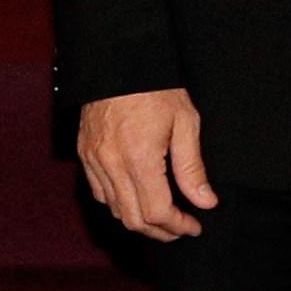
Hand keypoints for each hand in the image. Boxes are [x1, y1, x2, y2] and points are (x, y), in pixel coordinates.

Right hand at [74, 86, 214, 240]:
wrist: (118, 58)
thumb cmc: (155, 86)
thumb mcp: (185, 122)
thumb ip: (192, 167)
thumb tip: (205, 202)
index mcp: (139, 157)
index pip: (157, 212)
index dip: (178, 226)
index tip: (194, 226)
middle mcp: (111, 163)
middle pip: (133, 219)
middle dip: (160, 232)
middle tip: (181, 228)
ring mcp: (94, 159)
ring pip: (115, 210)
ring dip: (139, 220)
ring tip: (162, 216)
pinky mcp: (85, 152)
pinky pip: (99, 192)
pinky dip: (118, 203)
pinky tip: (136, 196)